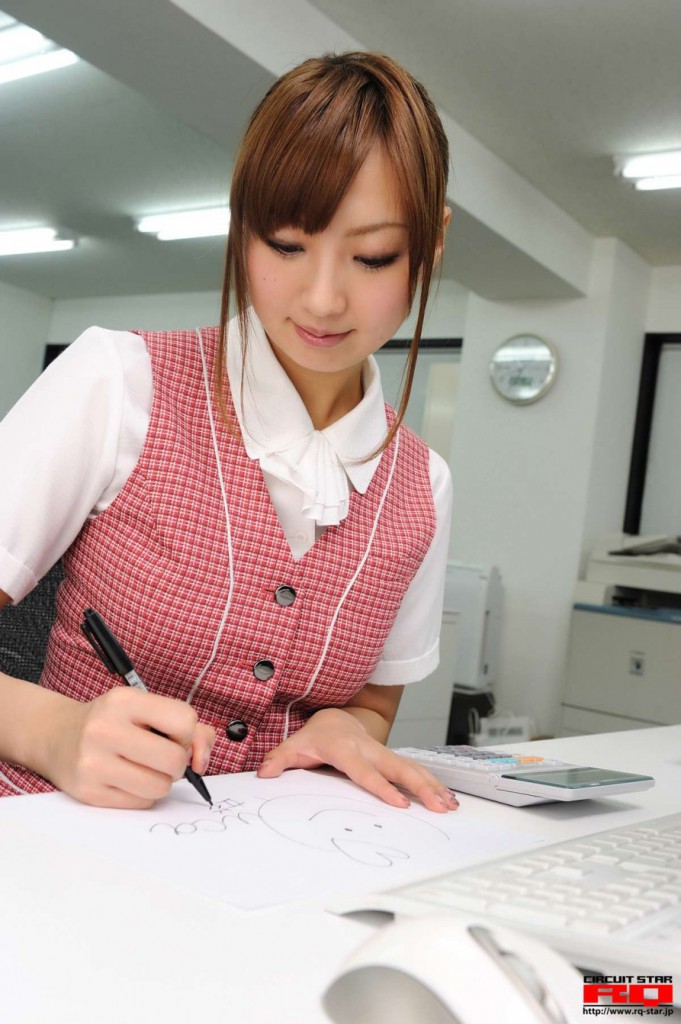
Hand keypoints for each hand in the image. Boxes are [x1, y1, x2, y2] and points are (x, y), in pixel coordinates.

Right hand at [39, 687, 214, 807]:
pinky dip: (143, 794)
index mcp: (125, 701)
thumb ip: (191, 728)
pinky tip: (128, 779)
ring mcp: (94, 762)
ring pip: (160, 786)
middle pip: (174, 759)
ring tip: (145, 768)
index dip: (187, 733)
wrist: (59, 736)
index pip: (184, 721)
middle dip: (177, 762)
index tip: (173, 735)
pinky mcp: (89, 792)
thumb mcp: (147, 709)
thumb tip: (202, 761)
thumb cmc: (114, 722)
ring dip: (162, 781)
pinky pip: (141, 802)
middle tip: (161, 756)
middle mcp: (105, 729)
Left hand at [257, 708, 458, 812]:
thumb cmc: (315, 736)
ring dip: (432, 786)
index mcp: (346, 749)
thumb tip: (264, 773)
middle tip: (438, 806)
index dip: (382, 787)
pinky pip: (415, 770)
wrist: (335, 718)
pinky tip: (448, 798)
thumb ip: (279, 760)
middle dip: (420, 787)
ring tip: (450, 805)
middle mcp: (370, 750)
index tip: (399, 803)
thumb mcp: (294, 745)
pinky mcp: (393, 758)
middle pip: (399, 769)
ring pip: (412, 768)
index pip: (366, 771)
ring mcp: (384, 753)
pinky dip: (434, 783)